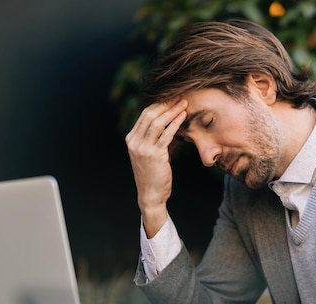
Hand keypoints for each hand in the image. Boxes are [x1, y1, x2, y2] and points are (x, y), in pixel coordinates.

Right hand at [125, 99, 187, 236]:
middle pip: (149, 115)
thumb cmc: (154, 174)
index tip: (172, 99)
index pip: (144, 115)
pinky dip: (175, 123)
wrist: (151, 195)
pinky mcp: (154, 155)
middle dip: (166, 104)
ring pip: (157, 122)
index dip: (159, 104)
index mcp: (131, 139)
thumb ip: (159, 138)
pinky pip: (166, 134)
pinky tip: (183, 117)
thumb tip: (173, 122)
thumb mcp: (152, 153)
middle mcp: (134, 142)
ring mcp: (142, 148)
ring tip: (183, 104)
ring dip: (172, 111)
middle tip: (179, 97)